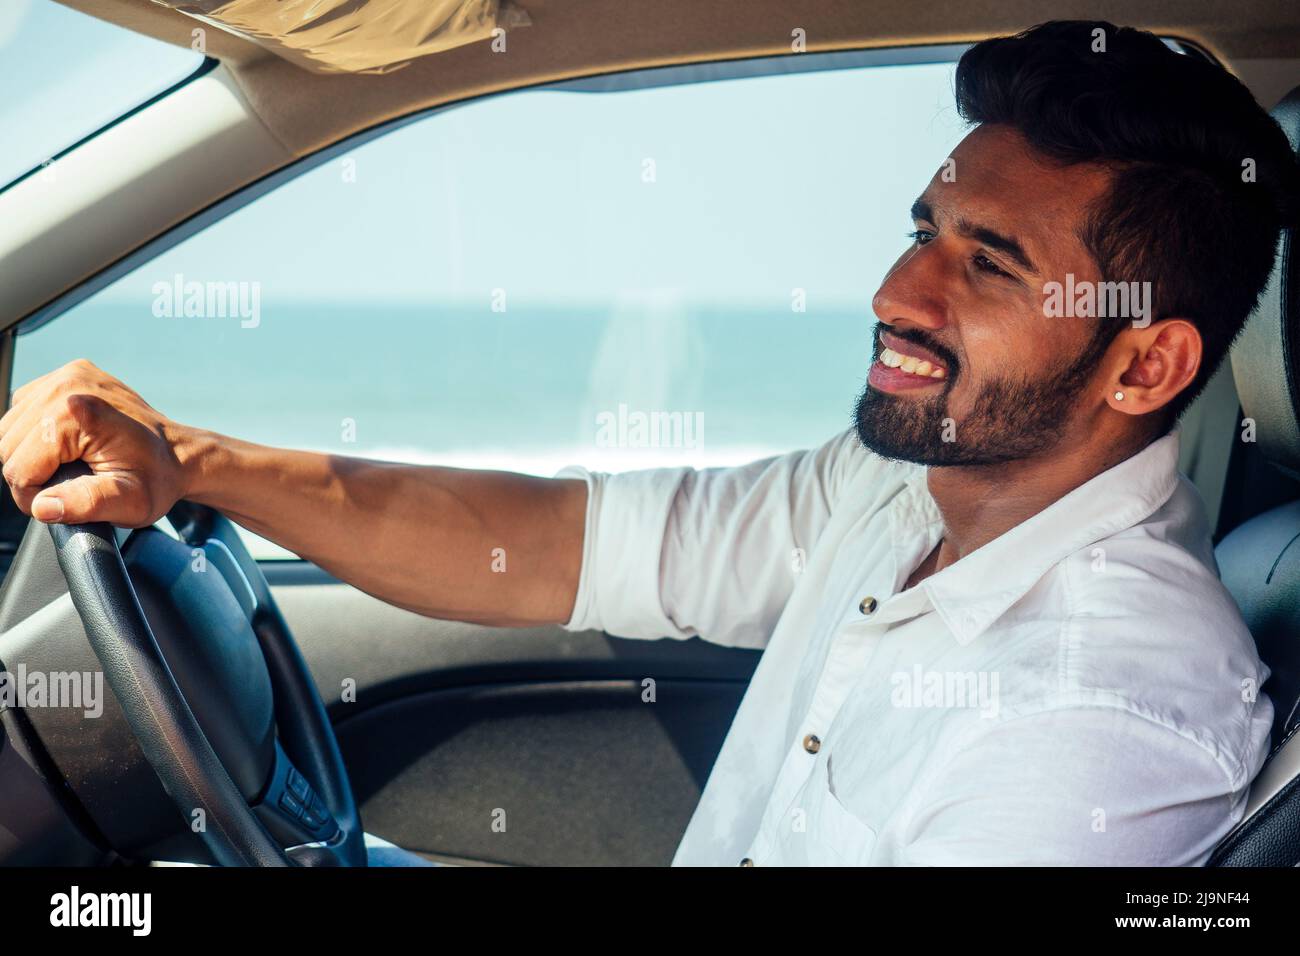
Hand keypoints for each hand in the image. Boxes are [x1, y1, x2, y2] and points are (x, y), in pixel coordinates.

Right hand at [0, 359, 191, 525]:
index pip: (18, 469)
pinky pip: (23, 413)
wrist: (178, 453)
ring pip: (10, 430)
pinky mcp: (64, 376)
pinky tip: (65, 446)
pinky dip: (34, 435)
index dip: (35, 495)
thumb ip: (86, 504)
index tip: (63, 501)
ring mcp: (65, 375)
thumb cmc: (157, 478)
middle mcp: (67, 385)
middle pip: (8, 447)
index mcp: (77, 412)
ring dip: (30, 454)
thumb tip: (44, 506)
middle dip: (31, 474)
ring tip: (67, 465)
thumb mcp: (130, 502)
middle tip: (67, 486)